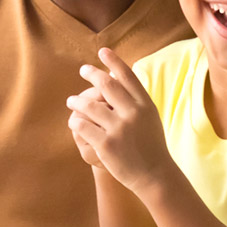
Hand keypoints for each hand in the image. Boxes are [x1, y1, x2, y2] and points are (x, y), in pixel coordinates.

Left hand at [67, 47, 171, 191]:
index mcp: (145, 105)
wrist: (154, 175)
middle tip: (83, 70)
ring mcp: (119, 129)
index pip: (128, 76)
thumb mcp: (149, 117)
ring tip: (71, 101)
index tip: (102, 51)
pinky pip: (83, 126)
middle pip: (106, 85)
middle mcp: (133, 113)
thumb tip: (115, 75)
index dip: (114, 62)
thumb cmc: (150, 145)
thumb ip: (135, 98)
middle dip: (91, 74)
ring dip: (76, 101)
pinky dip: (76, 121)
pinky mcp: (105, 144)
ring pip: (89, 105)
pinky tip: (74, 121)